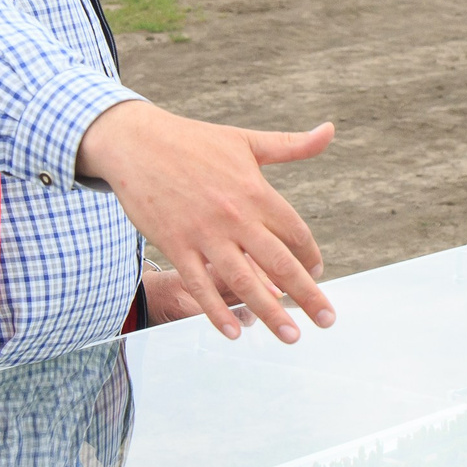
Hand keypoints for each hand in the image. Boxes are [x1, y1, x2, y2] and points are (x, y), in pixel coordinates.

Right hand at [76, 102, 335, 342]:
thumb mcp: (245, 140)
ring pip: (244, 281)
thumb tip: (330, 130)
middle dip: (307, 295)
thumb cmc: (192, 141)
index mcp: (255, 191)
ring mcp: (204, 233)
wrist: (136, 143)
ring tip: (290, 336)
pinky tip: (234, 331)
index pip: (296, 233)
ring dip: (270, 312)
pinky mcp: (175, 244)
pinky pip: (200, 285)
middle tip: (327, 320)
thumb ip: (290, 145)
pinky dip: (217, 311)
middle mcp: (235, 216)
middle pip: (279, 263)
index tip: (316, 273)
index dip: (310, 257)